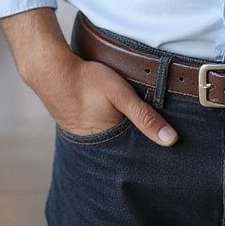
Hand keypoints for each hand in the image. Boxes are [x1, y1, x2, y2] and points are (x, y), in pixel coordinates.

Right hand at [22, 48, 178, 146]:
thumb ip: (145, 116)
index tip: (169, 146)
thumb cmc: (88, 81)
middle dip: (139, 143)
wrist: (53, 71)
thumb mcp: (122, 95)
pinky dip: (113, 126)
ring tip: (137, 124)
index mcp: (110, 144)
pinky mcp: (81, 126)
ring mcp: (87, 138)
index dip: (151, 149)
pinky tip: (117, 117)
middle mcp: (98, 146)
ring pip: (115, 139)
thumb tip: (171, 140)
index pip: (137, 155)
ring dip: (125, 133)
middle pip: (126, 149)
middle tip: (155, 134)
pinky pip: (103, 131)